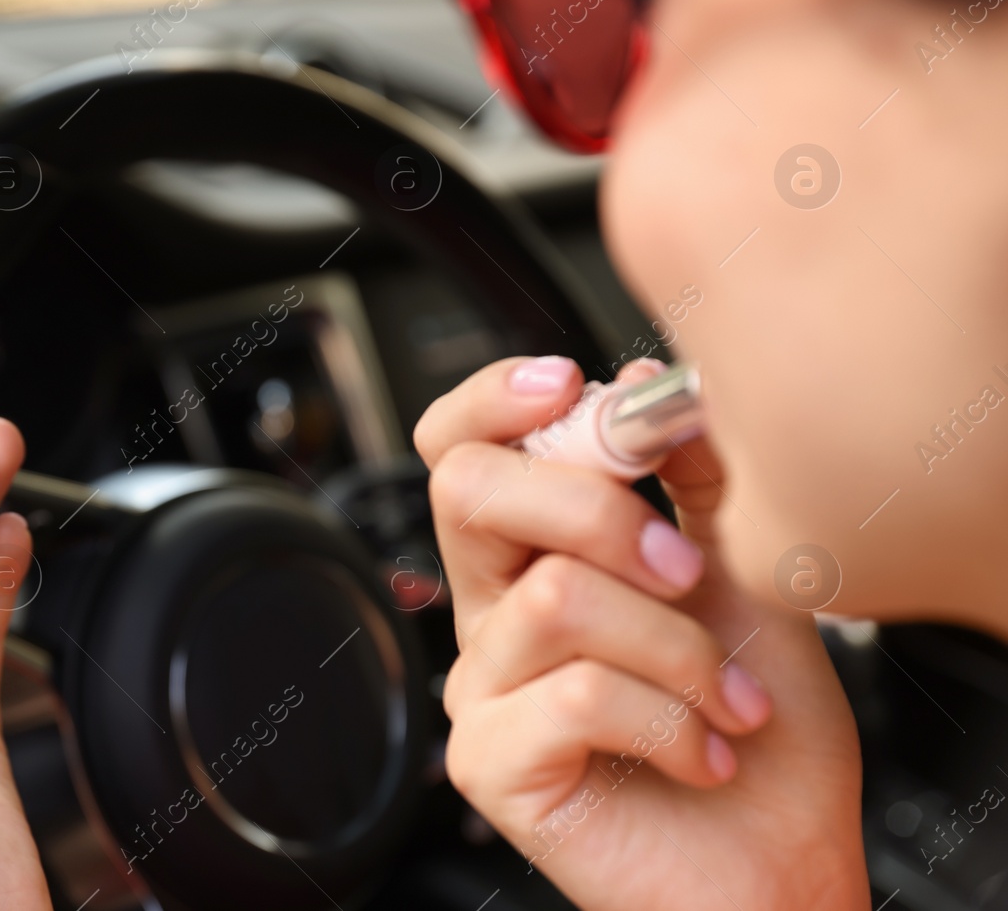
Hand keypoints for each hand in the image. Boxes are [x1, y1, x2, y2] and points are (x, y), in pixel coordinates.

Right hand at [416, 356, 864, 910]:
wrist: (777, 859)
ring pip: (555, 596)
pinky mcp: (490, 761)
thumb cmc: (754, 728)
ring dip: (678, 646)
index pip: (462, 448)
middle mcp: (492, 610)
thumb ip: (691, 475)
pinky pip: (575, 693)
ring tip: (730, 698)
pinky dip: (669, 720)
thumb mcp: (741, 573)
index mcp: (533, 554)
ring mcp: (481, 686)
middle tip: (684, 566)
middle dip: (595, 507)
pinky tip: (703, 752)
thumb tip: (640, 380)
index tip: (574, 386)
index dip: (495, 400)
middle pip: (469, 490)